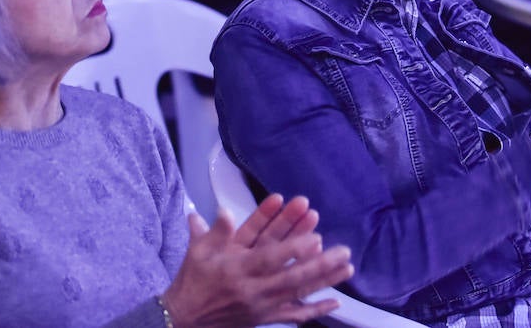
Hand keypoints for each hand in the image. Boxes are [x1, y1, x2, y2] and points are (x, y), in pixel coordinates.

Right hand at [161, 194, 352, 327]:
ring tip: (347, 268)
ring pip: (298, 294)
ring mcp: (261, 307)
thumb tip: (225, 212)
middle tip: (344, 251)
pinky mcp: (264, 319)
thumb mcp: (197, 251)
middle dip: (320, 265)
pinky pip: (293, 316)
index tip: (315, 238)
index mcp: (236, 270)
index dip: (293, 249)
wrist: (183, 319)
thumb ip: (214, 232)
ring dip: (324, 281)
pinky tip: (335, 302)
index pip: (269, 259)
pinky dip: (315, 310)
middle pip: (291, 278)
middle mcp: (252, 291)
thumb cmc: (193, 279)